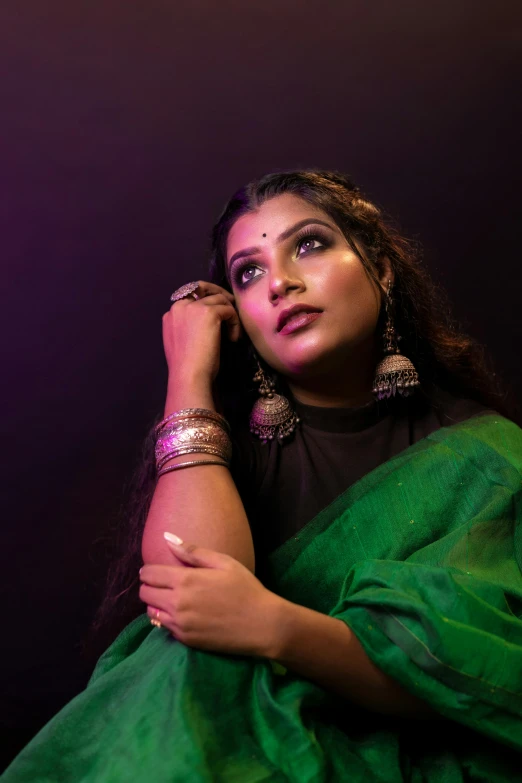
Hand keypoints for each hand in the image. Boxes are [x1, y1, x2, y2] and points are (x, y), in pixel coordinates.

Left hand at [139, 533, 280, 657]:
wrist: (262, 625)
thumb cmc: (246, 588)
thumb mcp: (223, 562)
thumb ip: (192, 552)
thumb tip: (167, 538)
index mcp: (185, 580)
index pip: (148, 574)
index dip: (148, 570)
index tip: (156, 570)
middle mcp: (177, 603)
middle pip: (144, 593)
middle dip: (149, 586)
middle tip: (164, 584)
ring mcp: (179, 624)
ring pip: (151, 612)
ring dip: (156, 603)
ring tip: (172, 599)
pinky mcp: (185, 640)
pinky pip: (163, 628)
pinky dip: (167, 619)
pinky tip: (183, 613)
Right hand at [162, 280, 242, 385]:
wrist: (188, 375)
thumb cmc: (186, 367)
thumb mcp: (181, 342)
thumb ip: (187, 327)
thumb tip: (205, 323)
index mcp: (171, 314)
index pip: (191, 296)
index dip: (206, 302)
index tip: (218, 314)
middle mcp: (180, 306)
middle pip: (203, 288)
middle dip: (219, 294)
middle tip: (232, 306)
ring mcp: (194, 307)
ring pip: (220, 299)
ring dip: (230, 313)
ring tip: (234, 333)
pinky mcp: (209, 312)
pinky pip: (229, 310)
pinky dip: (235, 323)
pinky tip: (234, 339)